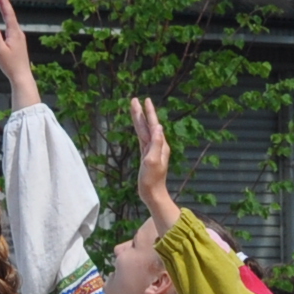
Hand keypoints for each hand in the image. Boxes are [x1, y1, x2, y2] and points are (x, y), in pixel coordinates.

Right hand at [0, 0, 40, 110]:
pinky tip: (5, 17)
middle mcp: (18, 33)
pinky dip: (7, 18)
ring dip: (5, 9)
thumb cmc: (10, 65)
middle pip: (10, 15)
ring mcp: (19, 37)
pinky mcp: (18, 42)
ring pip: (11, 20)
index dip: (3, 3)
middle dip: (3, 3)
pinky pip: (11, 26)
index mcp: (14, 34)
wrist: (21, 76)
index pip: (8, 15)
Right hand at [129, 97, 179, 228]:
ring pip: (144, 130)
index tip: (145, 100)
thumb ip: (157, 144)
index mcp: (159, 145)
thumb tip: (159, 127)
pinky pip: (142, 138)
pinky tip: (139, 126)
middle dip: (142, 112)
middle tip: (135, 100)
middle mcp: (157, 145)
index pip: (153, 125)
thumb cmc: (152, 180)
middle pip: (147, 125)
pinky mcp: (146, 155)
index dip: (149, 112)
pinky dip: (140, 130)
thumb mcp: (153, 161)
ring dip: (139, 119)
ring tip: (134, 108)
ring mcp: (151, 150)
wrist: (152, 194)